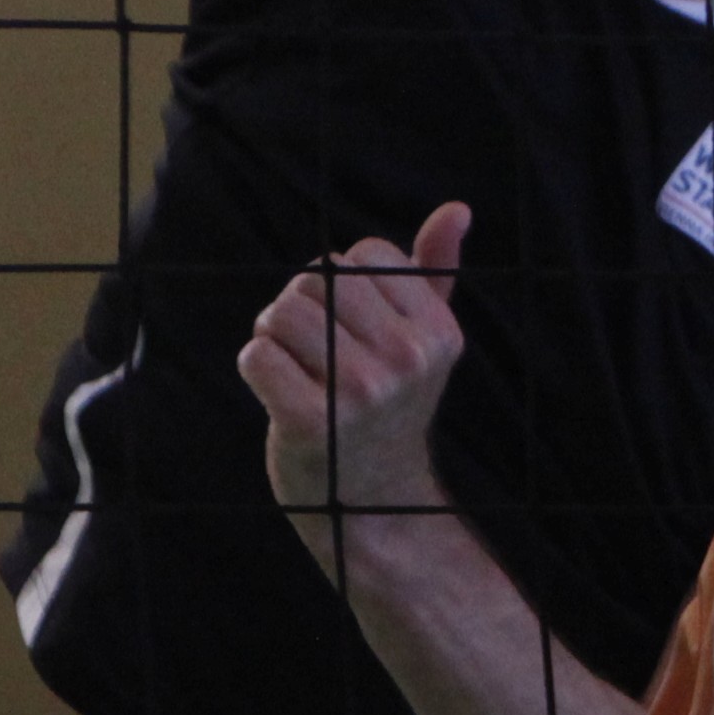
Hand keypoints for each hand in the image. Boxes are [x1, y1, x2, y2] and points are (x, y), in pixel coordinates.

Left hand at [240, 200, 472, 570]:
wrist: (376, 505)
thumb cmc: (391, 405)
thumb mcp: (423, 340)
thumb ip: (435, 270)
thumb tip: (457, 208)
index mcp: (438, 331)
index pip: (368, 254)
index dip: (347, 280)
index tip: (355, 325)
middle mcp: (406, 359)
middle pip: (320, 277)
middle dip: (303, 299)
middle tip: (312, 341)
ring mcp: (359, 393)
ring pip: (284, 311)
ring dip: (273, 331)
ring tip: (291, 360)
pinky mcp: (310, 424)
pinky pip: (258, 356)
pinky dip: (255, 364)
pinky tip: (276, 388)